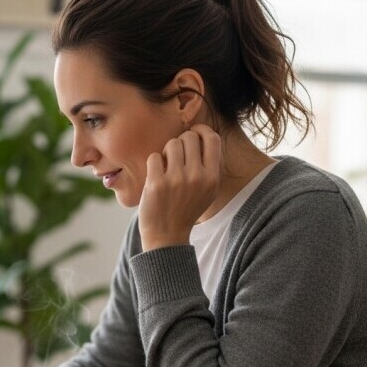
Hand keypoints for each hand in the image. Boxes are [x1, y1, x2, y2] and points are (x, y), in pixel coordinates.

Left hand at [139, 124, 221, 250]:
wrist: (167, 236)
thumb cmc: (187, 209)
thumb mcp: (208, 191)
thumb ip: (208, 166)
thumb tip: (200, 134)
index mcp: (212, 178)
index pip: (212, 139)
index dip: (201, 131)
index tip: (193, 133)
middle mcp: (197, 177)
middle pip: (189, 138)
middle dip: (181, 143)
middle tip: (176, 157)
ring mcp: (176, 180)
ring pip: (171, 144)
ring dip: (167, 152)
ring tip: (166, 168)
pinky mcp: (157, 183)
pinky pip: (155, 156)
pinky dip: (154, 164)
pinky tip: (156, 176)